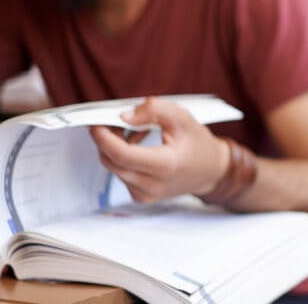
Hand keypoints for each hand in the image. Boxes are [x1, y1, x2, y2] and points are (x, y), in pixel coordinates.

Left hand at [89, 97, 230, 202]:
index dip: (103, 138)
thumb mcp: (182, 117)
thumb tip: (124, 116)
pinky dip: (123, 158)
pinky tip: (140, 148)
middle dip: (107, 138)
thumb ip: (154, 110)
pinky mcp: (140, 197)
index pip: (122, 155)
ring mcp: (145, 194)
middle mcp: (152, 185)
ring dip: (117, 147)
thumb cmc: (198, 143)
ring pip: (114, 167)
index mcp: (165, 166)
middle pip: (112, 161)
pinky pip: (120, 174)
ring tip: (137, 132)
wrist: (211, 171)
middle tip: (116, 120)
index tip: (96, 123)